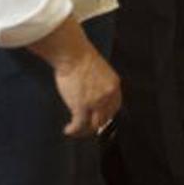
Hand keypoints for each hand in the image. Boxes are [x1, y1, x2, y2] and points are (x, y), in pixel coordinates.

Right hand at [30, 19, 121, 137]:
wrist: (73, 54)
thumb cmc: (80, 58)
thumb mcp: (98, 71)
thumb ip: (100, 85)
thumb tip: (92, 96)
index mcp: (114, 85)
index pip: (115, 107)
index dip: (106, 115)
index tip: (98, 118)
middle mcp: (108, 95)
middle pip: (105, 118)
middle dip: (95, 124)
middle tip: (85, 127)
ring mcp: (95, 102)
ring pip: (93, 125)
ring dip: (84, 130)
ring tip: (75, 130)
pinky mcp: (81, 107)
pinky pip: (79, 125)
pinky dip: (73, 130)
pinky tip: (68, 130)